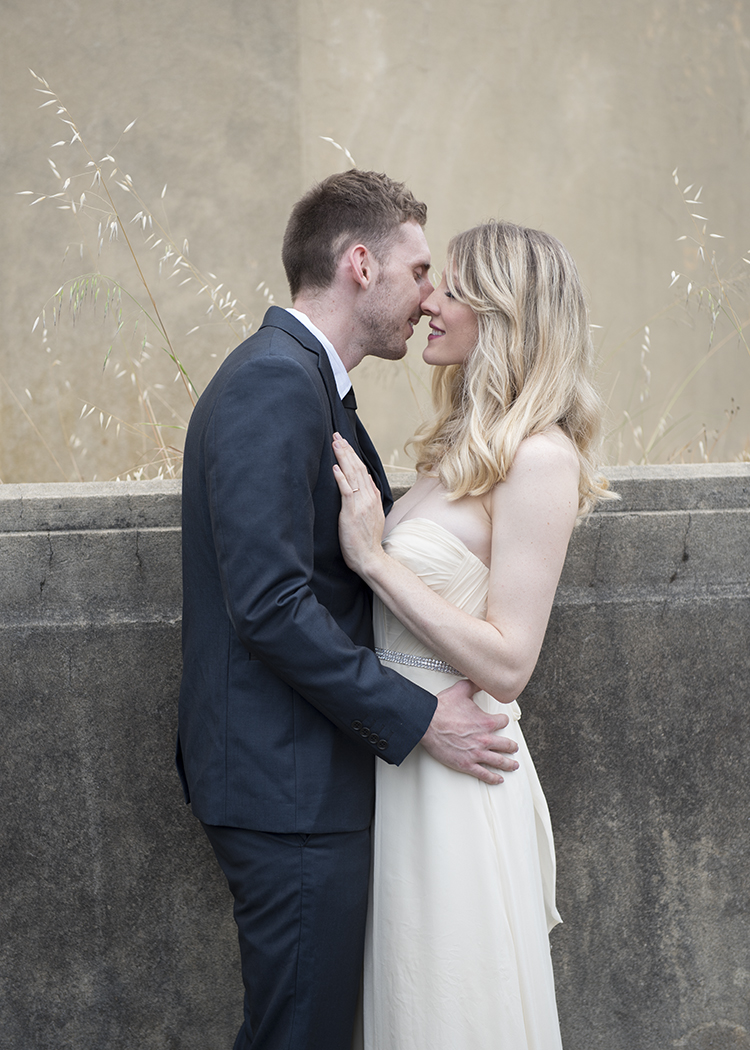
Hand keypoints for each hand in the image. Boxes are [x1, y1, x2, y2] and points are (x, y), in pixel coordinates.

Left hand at [332, 433, 385, 574]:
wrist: (369, 557)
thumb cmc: (366, 541)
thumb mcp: (372, 515)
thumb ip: (370, 498)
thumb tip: (367, 481)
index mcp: (372, 497)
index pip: (362, 470)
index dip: (353, 455)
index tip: (344, 443)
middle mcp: (368, 497)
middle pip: (357, 468)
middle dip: (346, 450)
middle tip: (337, 435)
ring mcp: (361, 504)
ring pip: (353, 475)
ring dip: (343, 458)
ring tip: (335, 443)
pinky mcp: (352, 511)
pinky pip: (347, 490)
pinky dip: (341, 477)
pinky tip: (335, 467)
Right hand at [421, 678, 519, 783]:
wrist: (427, 723)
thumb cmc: (442, 708)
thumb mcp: (461, 690)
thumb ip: (474, 684)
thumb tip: (481, 679)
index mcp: (486, 722)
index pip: (503, 722)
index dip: (504, 720)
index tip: (504, 722)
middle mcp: (484, 739)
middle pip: (506, 744)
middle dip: (512, 746)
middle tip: (514, 748)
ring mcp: (476, 753)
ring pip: (498, 761)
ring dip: (508, 764)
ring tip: (514, 765)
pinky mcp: (466, 764)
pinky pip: (484, 773)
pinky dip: (493, 777)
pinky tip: (498, 779)